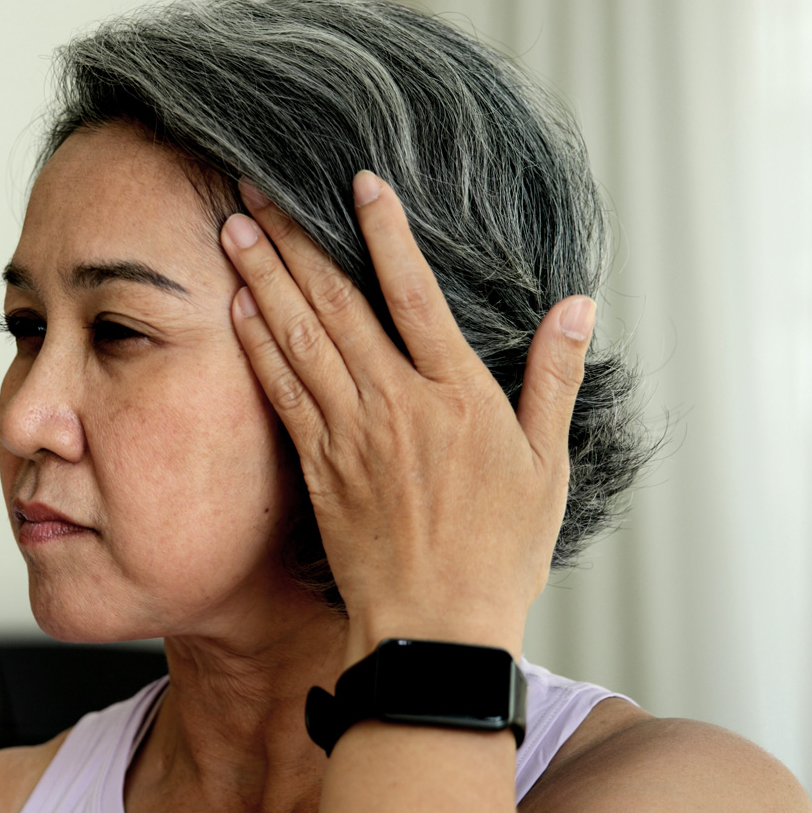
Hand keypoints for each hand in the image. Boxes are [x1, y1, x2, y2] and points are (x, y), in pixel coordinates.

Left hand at [220, 173, 594, 663]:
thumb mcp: (546, 465)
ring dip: (263, 278)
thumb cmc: (497, 554)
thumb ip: (553, 380)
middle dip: (295, 239)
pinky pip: (281, 392)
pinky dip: (256, 345)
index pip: (415, 293)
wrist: (434, 630)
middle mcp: (395, 404)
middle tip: (256, 182)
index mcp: (456, 396)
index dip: (384, 233)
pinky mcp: (318, 466)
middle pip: (337, 304)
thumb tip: (577, 307)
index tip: (358, 182)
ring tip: (234, 227)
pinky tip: (236, 307)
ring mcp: (350, 434)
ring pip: (299, 339)